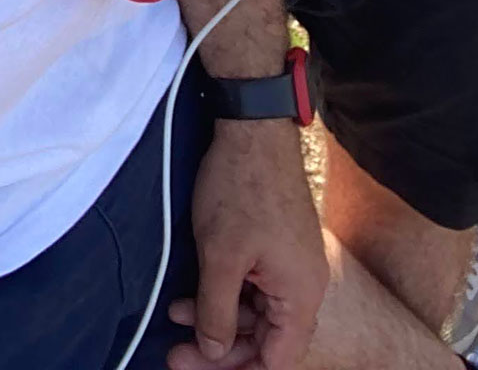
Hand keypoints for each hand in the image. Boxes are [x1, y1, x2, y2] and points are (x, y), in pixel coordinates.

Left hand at [162, 120, 325, 369]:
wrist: (252, 130)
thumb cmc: (241, 190)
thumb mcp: (221, 258)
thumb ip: (217, 312)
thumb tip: (213, 351)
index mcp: (300, 294)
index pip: (277, 358)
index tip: (202, 369)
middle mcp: (302, 285)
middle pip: (264, 339)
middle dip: (220, 348)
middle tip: (176, 355)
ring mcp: (288, 266)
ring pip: (253, 313)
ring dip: (216, 319)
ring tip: (176, 317)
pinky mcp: (273, 248)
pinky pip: (250, 287)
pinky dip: (221, 294)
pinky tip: (188, 297)